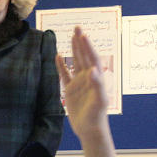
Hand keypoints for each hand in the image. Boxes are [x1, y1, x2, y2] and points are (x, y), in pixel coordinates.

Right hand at [56, 27, 108, 141]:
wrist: (90, 129)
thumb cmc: (97, 116)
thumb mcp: (99, 100)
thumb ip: (98, 84)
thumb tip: (93, 69)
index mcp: (96, 78)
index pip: (92, 58)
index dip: (87, 46)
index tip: (82, 35)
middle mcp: (88, 77)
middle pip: (84, 56)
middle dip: (81, 42)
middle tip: (77, 27)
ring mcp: (80, 83)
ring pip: (76, 62)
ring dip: (74, 50)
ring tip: (71, 36)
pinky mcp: (71, 90)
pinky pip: (65, 75)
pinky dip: (61, 66)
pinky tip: (57, 57)